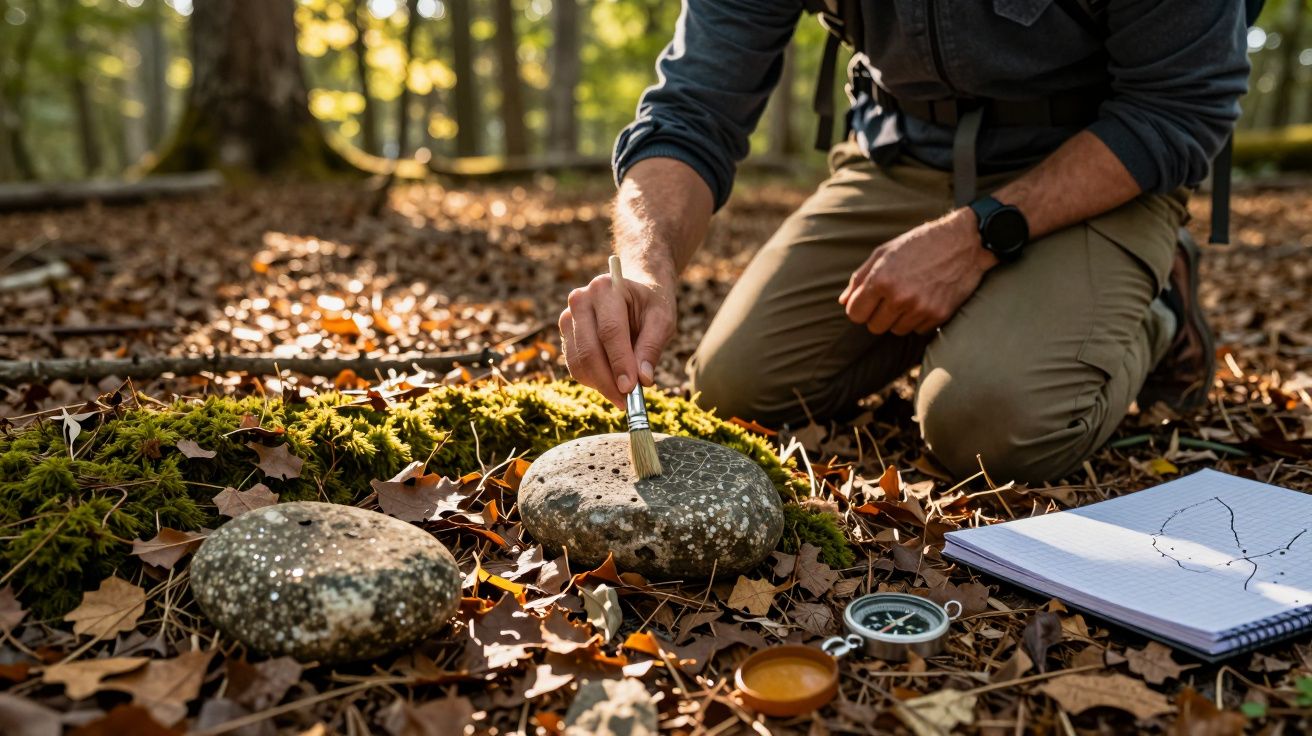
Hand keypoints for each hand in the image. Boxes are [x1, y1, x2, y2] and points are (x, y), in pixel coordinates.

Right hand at [559, 266, 676, 405]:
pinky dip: (593, 380)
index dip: (620, 362)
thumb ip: (652, 347)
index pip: (610, 331)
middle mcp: (581, 300)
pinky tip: (612, 382)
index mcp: (606, 289)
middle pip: (589, 350)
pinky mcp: (565, 334)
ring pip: (578, 362)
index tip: (631, 388)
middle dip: (607, 381)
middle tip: (627, 402)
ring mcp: (568, 317)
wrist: (633, 289)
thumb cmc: (650, 303)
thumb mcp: (662, 320)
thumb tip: (643, 380)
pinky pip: (575, 366)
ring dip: (600, 384)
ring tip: (623, 394)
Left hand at [838, 209, 996, 334]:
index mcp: (881, 280)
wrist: (965, 242)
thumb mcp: (884, 252)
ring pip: (896, 331)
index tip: (868, 301)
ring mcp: (920, 308)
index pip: (855, 314)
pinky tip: (926, 299)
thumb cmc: (920, 243)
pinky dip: (919, 320)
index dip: (859, 308)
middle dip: (878, 315)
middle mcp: (899, 297)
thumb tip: (843, 301)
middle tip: (890, 299)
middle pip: (874, 327)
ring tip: (910, 296)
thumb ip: (860, 278)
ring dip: (898, 318)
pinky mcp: (939, 316)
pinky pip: (918, 330)